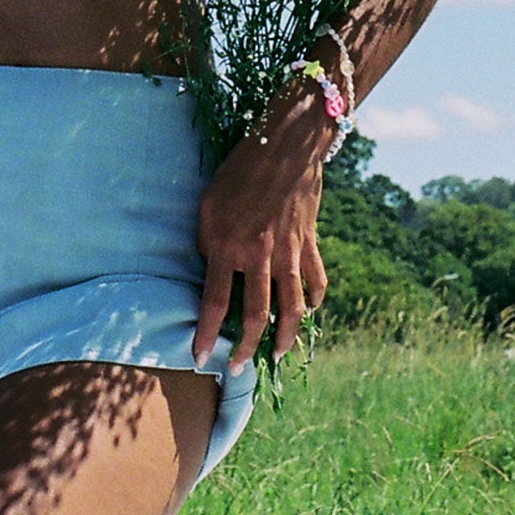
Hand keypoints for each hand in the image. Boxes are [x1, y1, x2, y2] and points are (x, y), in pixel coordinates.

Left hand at [192, 115, 328, 372]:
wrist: (284, 146)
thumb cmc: (237, 171)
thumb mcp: (207, 203)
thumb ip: (207, 240)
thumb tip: (211, 267)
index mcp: (227, 245)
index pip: (215, 302)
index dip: (206, 333)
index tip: (198, 356)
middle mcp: (259, 255)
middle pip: (254, 315)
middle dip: (246, 348)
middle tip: (238, 368)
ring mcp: (288, 252)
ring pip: (291, 308)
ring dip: (285, 336)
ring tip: (278, 354)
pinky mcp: (309, 243)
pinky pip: (316, 281)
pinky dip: (314, 301)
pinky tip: (309, 311)